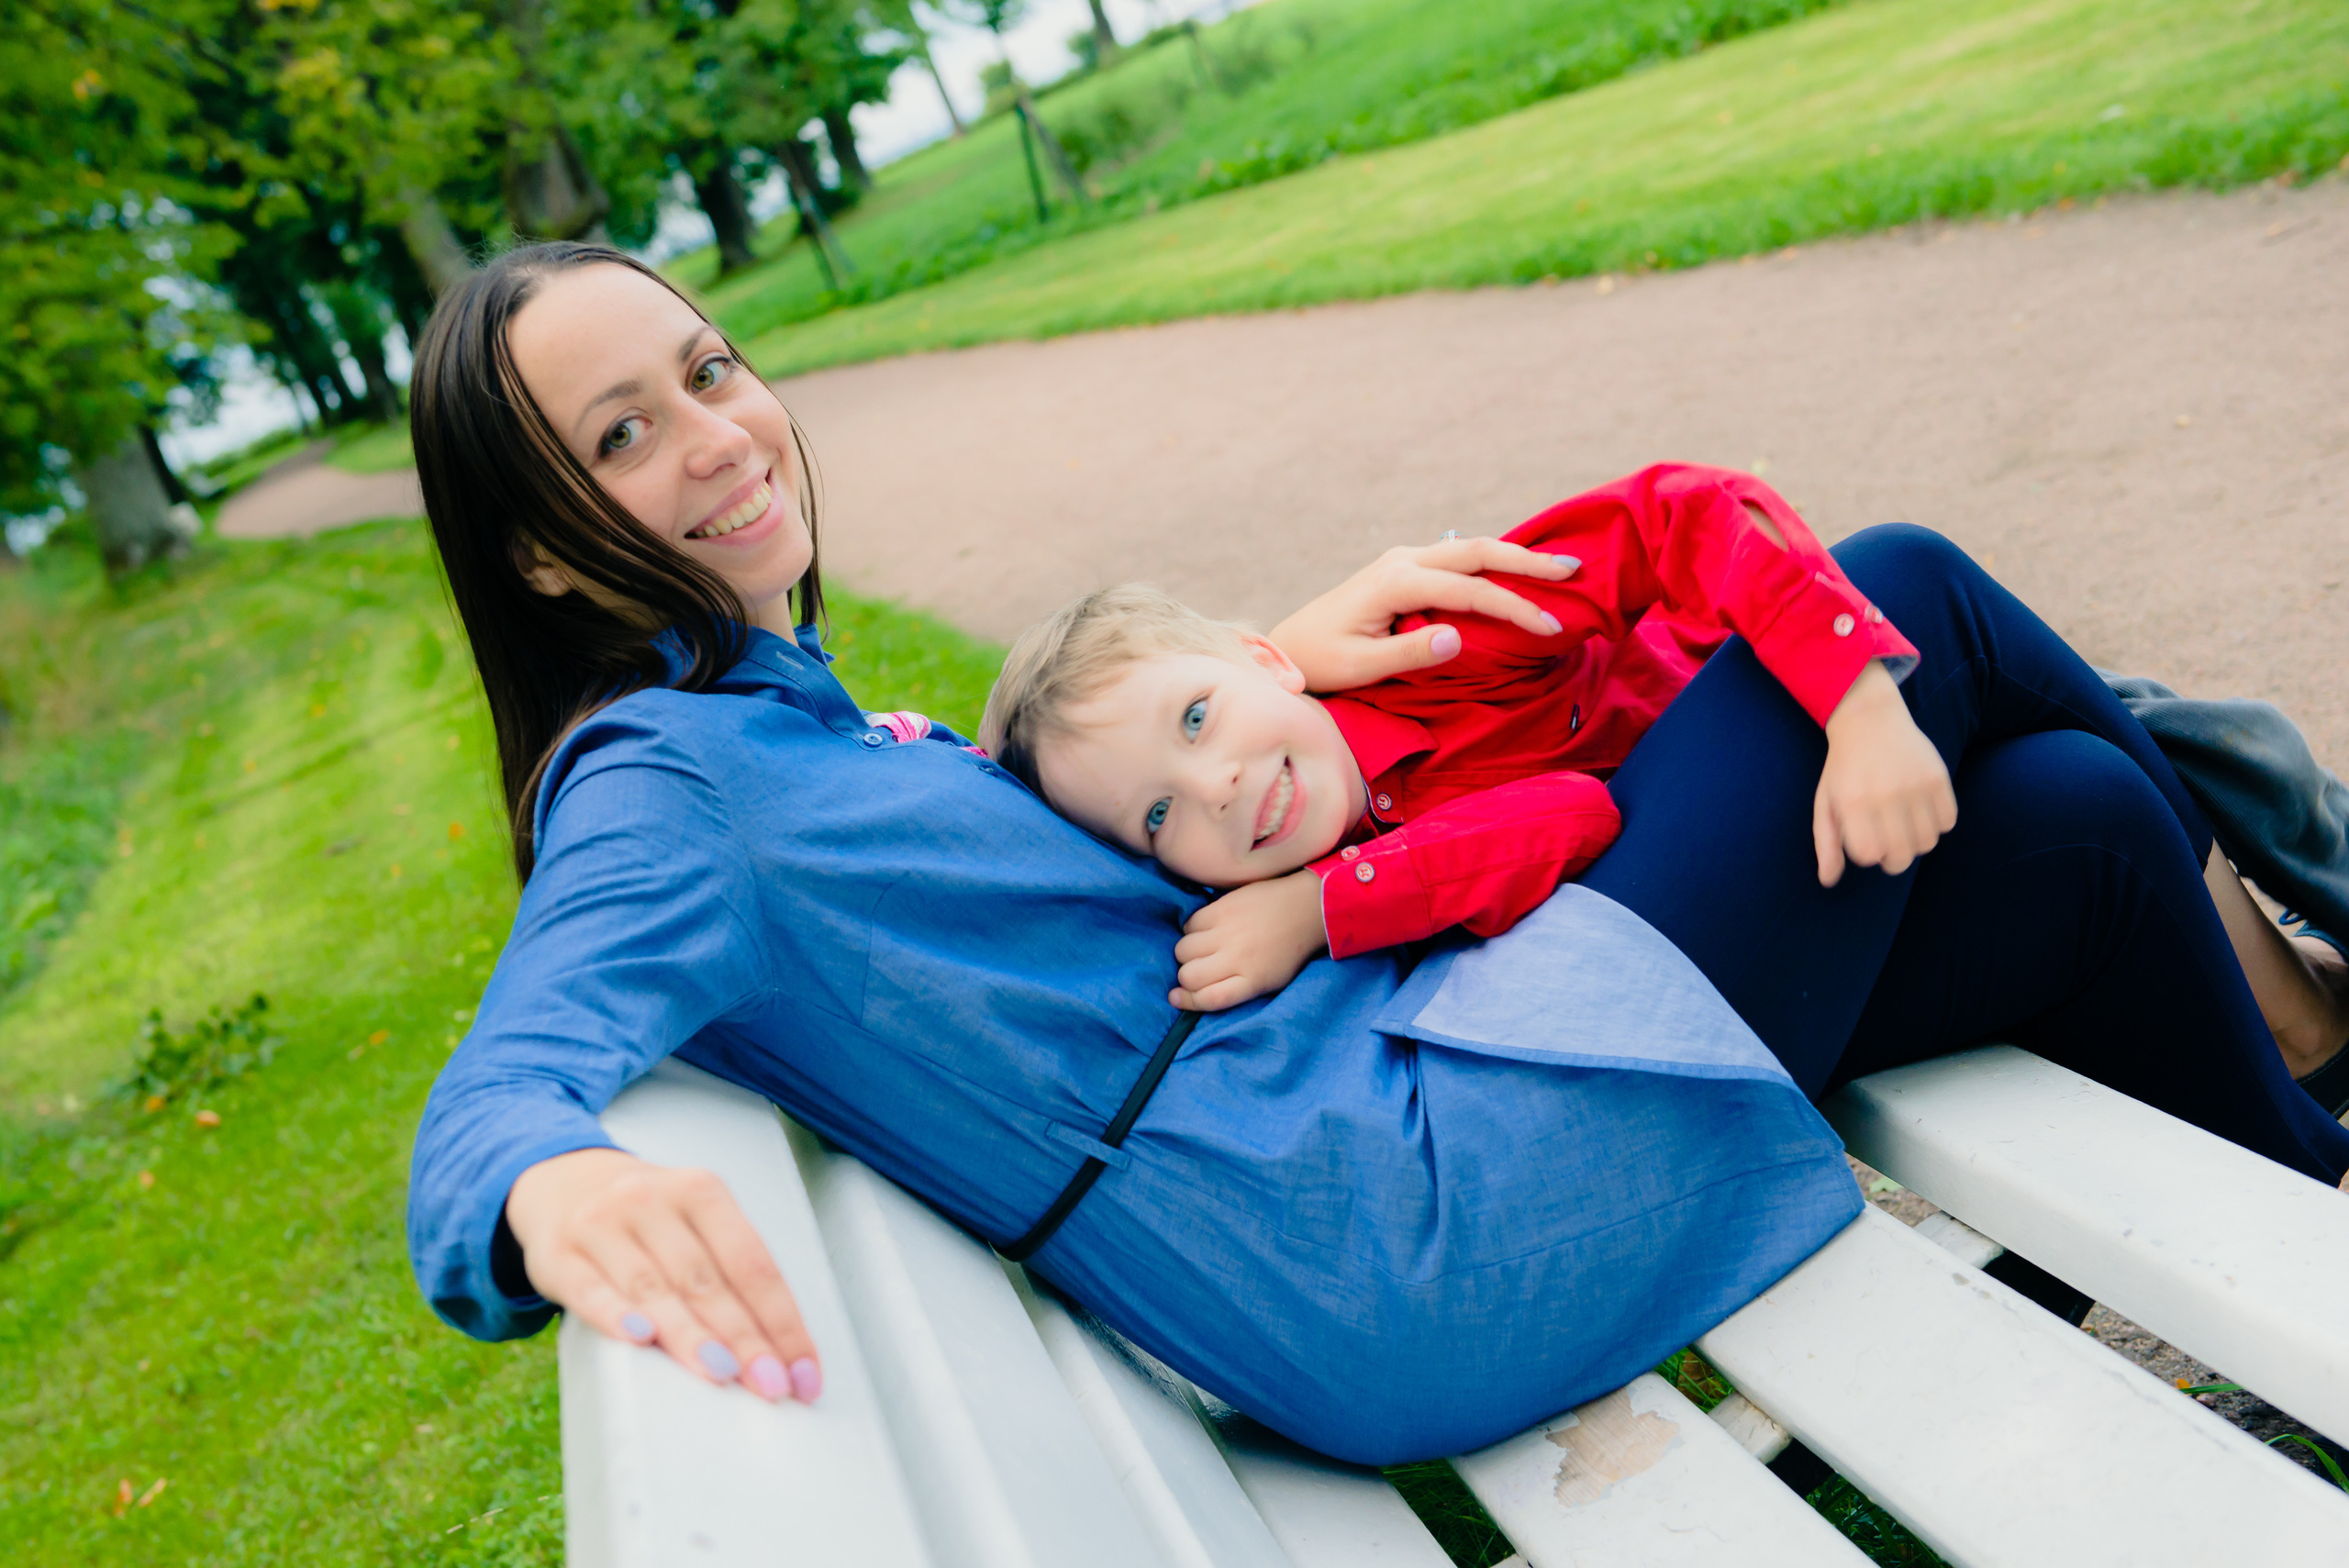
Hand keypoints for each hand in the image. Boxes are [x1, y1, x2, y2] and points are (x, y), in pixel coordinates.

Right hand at [505, 1146, 819, 1402]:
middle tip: (771, 1386)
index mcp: (701, 1192)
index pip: (752, 1263)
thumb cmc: (649, 1218)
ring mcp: (602, 1224)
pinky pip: (590, 1290)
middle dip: (744, 1339)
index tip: (803, 1372)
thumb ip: (729, 1271)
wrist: (563, 1181)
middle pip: (706, 1280)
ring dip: (690, 1336)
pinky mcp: (558, 1255)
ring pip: (653, 1288)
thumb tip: (777, 1352)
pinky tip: (639, 1339)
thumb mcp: (694, 1220)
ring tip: (722, 1374)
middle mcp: (651, 1200)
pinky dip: (616, 1315)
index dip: (781, 1321)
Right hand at [1171, 870, 1329, 1009]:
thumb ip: (1238, 989)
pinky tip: (1205, 930)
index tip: (1176, 998)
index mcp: (1252, 981)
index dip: (1187, 1002)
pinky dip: (1192, 930)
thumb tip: (1198, 993)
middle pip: (1190, 975)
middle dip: (1186, 976)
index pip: (1209, 999)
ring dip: (1186, 953)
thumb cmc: (1288, 951)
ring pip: (1183, 949)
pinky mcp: (1222, 908)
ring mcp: (1227, 931)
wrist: (1305, 908)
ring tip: (1200, 949)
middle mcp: (1236, 958)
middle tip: (1195, 969)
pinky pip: (1190, 924)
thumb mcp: (1271, 981)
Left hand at [1267, 536, 1578, 691]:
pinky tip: (1518, 570)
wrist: (1290, 646)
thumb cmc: (1323, 662)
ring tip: (1558, 567)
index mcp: (1394, 583)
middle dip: (1526, 561)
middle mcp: (1402, 561)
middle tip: (1574, 569)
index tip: (1550, 627)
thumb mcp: (1361, 666)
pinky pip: (1458, 558)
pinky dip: (1492, 562)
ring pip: (1469, 548)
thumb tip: (1458, 637)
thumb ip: (1409, 652)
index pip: (1468, 591)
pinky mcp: (1405, 567)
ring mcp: (1404, 559)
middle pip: (1476, 550)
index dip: (1513, 607)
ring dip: (1513, 556)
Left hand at [1813, 661, 1956, 886]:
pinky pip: (1948, 822)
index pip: (1868, 856)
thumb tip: (1828, 881)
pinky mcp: (1938, 778)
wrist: (1869, 719)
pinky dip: (1937, 824)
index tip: (1864, 840)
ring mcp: (1914, 786)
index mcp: (1853, 803)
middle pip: (1900, 856)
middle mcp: (1885, 795)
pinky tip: (1921, 811)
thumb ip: (1826, 844)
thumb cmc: (1843, 768)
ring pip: (1927, 844)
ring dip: (1916, 843)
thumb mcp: (1825, 802)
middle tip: (1887, 843)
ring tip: (1904, 826)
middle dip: (1893, 859)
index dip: (1867, 854)